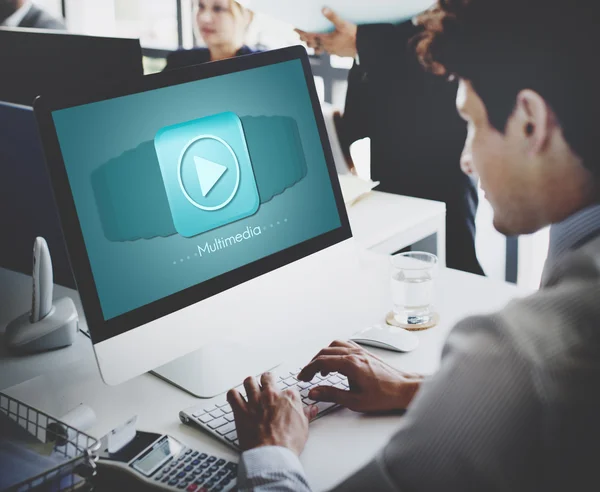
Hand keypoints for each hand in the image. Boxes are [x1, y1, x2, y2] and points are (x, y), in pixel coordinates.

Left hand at [227, 373, 316, 455]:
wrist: (272, 455)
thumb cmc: (288, 443)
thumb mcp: (304, 428)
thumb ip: (306, 414)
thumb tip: (312, 409)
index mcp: (288, 398)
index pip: (288, 388)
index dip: (286, 395)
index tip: (284, 400)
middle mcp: (271, 395)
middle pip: (267, 378)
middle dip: (266, 380)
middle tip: (266, 385)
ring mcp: (255, 401)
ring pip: (249, 381)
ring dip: (249, 385)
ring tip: (250, 389)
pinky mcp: (241, 410)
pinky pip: (233, 395)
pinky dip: (233, 396)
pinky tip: (236, 399)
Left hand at [296, 8, 357, 57]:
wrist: (363, 48)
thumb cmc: (354, 37)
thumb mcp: (343, 24)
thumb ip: (333, 17)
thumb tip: (324, 9)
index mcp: (326, 39)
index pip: (310, 36)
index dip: (302, 32)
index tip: (295, 29)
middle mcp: (327, 46)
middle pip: (312, 43)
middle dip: (305, 38)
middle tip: (299, 34)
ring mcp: (331, 51)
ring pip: (318, 49)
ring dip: (312, 44)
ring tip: (308, 41)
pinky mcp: (336, 53)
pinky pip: (326, 51)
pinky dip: (322, 48)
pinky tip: (323, 46)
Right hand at [298, 340, 423, 412]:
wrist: (404, 389)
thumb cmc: (384, 395)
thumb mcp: (354, 400)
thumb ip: (331, 394)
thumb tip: (314, 392)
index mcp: (350, 364)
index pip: (321, 362)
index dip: (308, 369)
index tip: (303, 377)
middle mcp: (354, 354)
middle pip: (325, 352)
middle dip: (313, 363)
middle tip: (307, 375)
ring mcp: (360, 351)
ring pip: (334, 346)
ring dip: (323, 355)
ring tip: (320, 369)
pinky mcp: (365, 353)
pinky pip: (345, 345)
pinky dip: (335, 351)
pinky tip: (335, 362)